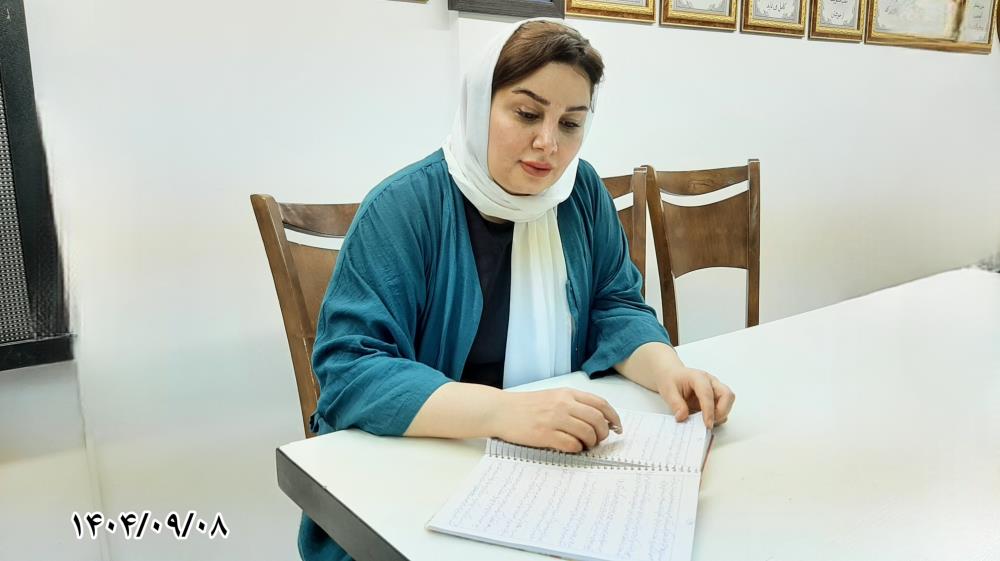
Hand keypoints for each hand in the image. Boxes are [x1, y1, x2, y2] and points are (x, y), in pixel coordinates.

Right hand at [492, 389, 621, 452]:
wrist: (500, 410)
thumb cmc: (526, 406)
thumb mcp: (552, 396)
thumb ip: (573, 404)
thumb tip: (599, 419)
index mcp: (567, 393)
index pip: (600, 404)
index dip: (614, 417)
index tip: (617, 427)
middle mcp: (563, 404)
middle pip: (597, 420)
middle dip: (603, 433)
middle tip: (598, 439)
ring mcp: (554, 419)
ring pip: (587, 433)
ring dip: (590, 443)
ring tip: (584, 445)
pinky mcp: (545, 434)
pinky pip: (571, 444)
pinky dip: (576, 449)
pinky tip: (571, 447)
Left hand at [655, 367, 733, 428]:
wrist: (671, 374)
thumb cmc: (671, 379)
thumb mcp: (668, 391)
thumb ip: (676, 404)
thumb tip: (682, 417)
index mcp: (698, 377)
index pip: (708, 394)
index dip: (709, 411)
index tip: (707, 424)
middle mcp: (710, 382)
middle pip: (727, 395)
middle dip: (722, 411)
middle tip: (709, 422)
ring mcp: (715, 389)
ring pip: (728, 401)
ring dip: (721, 414)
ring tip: (706, 421)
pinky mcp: (715, 397)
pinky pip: (724, 406)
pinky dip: (718, 415)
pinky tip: (706, 419)